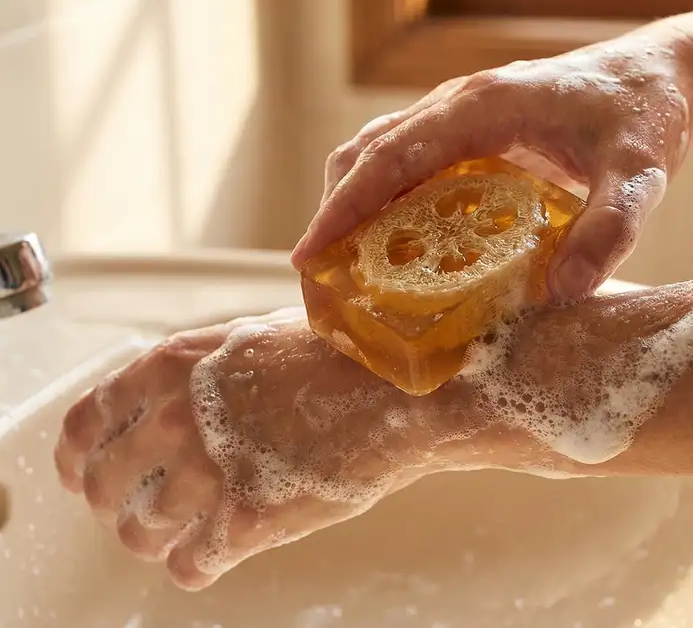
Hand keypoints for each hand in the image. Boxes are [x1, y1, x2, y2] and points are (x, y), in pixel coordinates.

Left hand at [54, 309, 431, 589]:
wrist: (402, 391)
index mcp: (171, 367)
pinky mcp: (244, 522)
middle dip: (115, 502)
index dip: (80, 457)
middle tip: (141, 508)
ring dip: (157, 537)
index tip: (86, 473)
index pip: (84, 425)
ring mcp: (207, 473)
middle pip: (103, 485)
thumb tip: (160, 399)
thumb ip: (194, 367)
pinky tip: (217, 549)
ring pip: (139, 532)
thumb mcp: (252, 337)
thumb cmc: (339, 356)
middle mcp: (174, 419)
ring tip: (185, 530)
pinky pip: (187, 566)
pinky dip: (196, 563)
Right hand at [291, 25, 692, 299]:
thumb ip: (610, 228)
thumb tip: (562, 294)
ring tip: (342, 271)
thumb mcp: (640, 174)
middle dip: (334, 213)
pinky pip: (408, 162)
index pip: (393, 154)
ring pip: (380, 154)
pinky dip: (384, 201)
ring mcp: (461, 115)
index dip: (345, 206)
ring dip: (352, 206)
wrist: (656, 78)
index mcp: (485, 105)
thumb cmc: (644, 116)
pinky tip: (393, 248)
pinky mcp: (471, 132)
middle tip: (318, 281)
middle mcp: (460, 103)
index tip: (309, 254)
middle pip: (369, 153)